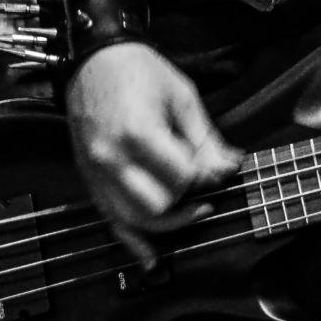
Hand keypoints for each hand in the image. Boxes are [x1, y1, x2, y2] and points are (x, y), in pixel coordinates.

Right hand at [65, 42, 241, 265]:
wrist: (94, 59)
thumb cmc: (139, 70)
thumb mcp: (182, 96)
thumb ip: (206, 138)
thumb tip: (230, 168)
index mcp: (138, 134)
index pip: (184, 177)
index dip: (208, 176)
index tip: (219, 166)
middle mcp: (112, 160)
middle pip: (160, 206)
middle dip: (187, 198)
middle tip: (204, 182)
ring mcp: (96, 173)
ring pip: (135, 221)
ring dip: (168, 220)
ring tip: (193, 208)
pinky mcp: (90, 180)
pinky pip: (110, 222)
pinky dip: (132, 243)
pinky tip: (152, 261)